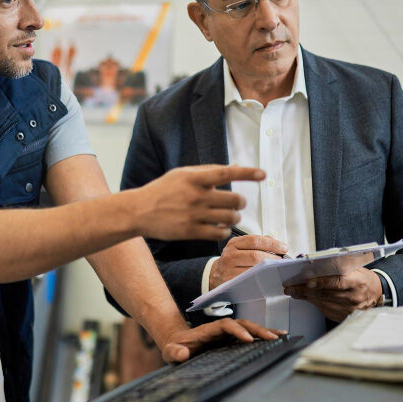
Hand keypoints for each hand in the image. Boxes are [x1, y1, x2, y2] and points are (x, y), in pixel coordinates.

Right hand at [132, 165, 264, 240]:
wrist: (139, 211)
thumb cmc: (163, 190)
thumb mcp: (182, 174)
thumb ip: (208, 171)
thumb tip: (236, 167)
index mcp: (194, 178)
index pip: (227, 173)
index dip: (247, 173)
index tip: (263, 174)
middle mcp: (196, 196)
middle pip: (234, 200)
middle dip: (241, 203)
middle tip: (238, 204)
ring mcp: (194, 215)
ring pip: (229, 218)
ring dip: (235, 218)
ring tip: (231, 216)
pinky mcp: (190, 231)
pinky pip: (219, 233)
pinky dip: (225, 231)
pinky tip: (221, 228)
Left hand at [158, 318, 286, 362]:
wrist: (177, 343)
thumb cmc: (174, 348)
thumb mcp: (170, 352)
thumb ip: (174, 353)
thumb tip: (182, 354)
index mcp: (208, 330)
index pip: (225, 325)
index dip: (237, 330)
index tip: (247, 340)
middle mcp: (220, 329)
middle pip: (242, 324)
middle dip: (257, 329)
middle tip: (273, 338)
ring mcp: (227, 334)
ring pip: (248, 328)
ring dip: (264, 331)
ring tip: (282, 336)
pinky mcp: (231, 340)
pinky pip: (249, 335)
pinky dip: (262, 336)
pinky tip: (276, 339)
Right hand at [209, 235, 287, 289]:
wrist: (215, 274)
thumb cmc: (232, 261)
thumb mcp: (240, 247)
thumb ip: (257, 242)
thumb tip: (275, 241)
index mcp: (234, 243)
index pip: (255, 240)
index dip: (272, 244)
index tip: (283, 247)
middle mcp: (230, 255)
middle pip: (255, 256)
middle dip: (272, 258)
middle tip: (282, 261)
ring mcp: (229, 269)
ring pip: (253, 269)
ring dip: (268, 270)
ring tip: (276, 268)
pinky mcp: (231, 282)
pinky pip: (249, 280)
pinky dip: (261, 278)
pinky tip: (267, 277)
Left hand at [283, 268, 381, 321]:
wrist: (376, 293)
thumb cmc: (363, 278)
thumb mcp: (354, 267)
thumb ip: (336, 266)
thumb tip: (313, 263)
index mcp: (357, 282)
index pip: (337, 282)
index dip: (321, 282)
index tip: (306, 281)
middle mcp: (353, 297)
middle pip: (325, 294)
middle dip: (304, 290)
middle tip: (290, 287)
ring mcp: (349, 309)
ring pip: (322, 303)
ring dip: (306, 297)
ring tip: (293, 291)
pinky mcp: (345, 317)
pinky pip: (325, 310)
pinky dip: (314, 303)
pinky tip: (306, 297)